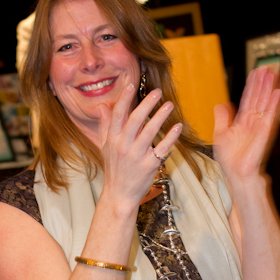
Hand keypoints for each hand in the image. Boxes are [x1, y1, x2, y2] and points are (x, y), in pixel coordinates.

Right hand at [98, 84, 181, 205]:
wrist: (119, 194)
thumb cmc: (114, 169)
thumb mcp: (105, 146)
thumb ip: (105, 125)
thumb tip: (102, 106)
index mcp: (113, 139)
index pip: (118, 114)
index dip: (124, 99)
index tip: (131, 85)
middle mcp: (124, 146)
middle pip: (135, 119)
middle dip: (146, 103)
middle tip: (157, 92)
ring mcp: (137, 156)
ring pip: (150, 131)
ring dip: (161, 116)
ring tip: (169, 105)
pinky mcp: (150, 166)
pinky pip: (162, 148)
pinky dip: (171, 137)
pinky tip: (177, 127)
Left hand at [213, 67, 279, 182]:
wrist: (236, 174)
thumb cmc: (230, 159)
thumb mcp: (221, 134)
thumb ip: (222, 118)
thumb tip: (222, 104)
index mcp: (243, 121)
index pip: (249, 98)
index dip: (252, 85)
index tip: (256, 72)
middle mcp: (253, 121)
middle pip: (259, 97)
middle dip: (264, 82)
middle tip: (268, 67)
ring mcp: (261, 125)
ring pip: (267, 102)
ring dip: (271, 88)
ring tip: (274, 73)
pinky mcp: (266, 132)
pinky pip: (272, 115)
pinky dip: (276, 103)